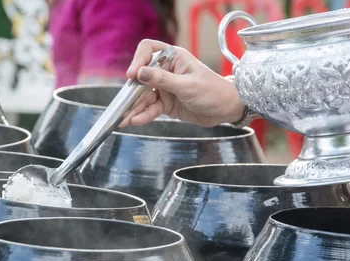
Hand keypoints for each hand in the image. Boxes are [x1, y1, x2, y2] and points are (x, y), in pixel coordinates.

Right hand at [119, 40, 245, 127]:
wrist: (226, 109)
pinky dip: (143, 115)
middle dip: (132, 92)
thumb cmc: (212, 91)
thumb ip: (162, 80)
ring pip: (144, 96)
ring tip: (124, 119)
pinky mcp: (166, 104)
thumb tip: (140, 73)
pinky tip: (135, 121)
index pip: (148, 50)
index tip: (133, 75)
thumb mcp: (187, 85)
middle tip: (124, 104)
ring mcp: (165, 88)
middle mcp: (166, 71)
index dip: (138, 60)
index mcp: (173, 58)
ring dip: (134, 107)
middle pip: (141, 77)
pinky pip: (151, 108)